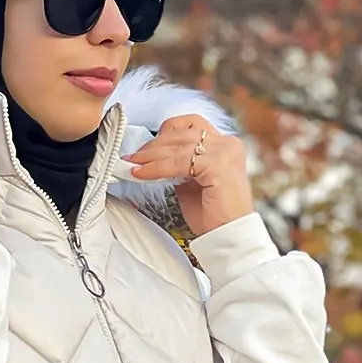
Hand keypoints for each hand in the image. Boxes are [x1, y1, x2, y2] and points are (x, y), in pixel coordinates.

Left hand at [126, 115, 254, 236]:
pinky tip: (143, 174)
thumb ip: (179, 167)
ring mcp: (225, 153)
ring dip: (151, 156)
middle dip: (153, 145)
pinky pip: (179, 162)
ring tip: (133, 166)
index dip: (166, 132)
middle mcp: (228, 144)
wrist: (229, 238)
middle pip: (183, 132)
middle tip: (132, 158)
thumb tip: (152, 160)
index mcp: (224, 145)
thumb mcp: (192, 184)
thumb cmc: (213, 217)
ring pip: (178, 145)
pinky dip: (157, 167)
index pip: (191, 124)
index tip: (146, 148)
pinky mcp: (218, 166)